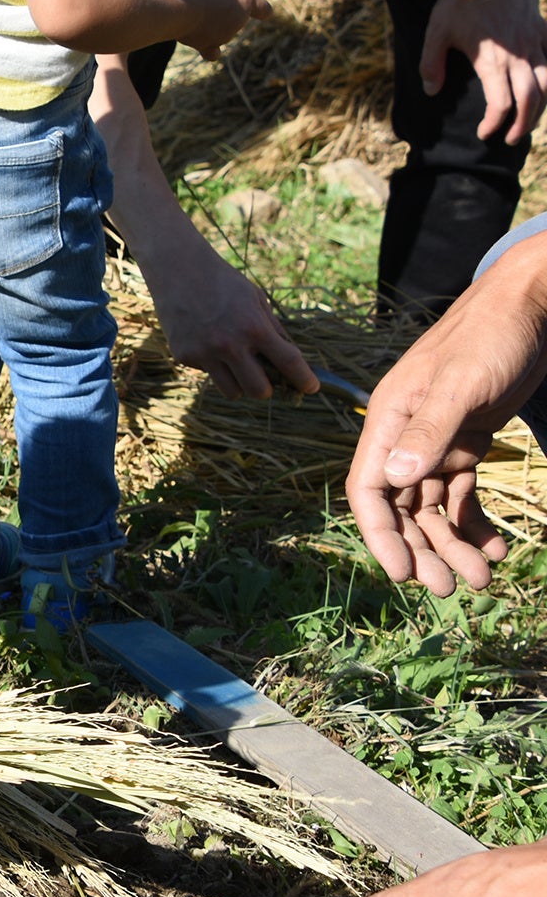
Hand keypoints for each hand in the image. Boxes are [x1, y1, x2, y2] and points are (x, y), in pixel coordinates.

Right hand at [138, 232, 317, 398]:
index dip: (304, 380)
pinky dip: (213, 365)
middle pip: (259, 391)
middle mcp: (230, 345)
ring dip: (239, 382)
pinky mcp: (184, 356)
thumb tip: (290, 360)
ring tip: (234, 362)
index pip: (288, 363)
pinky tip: (205, 341)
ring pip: (232, 391)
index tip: (311, 388)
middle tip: (264, 376)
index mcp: (254, 327)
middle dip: (266, 387)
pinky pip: (208, 374)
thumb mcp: (255, 300)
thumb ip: (272, 330)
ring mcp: (204, 353)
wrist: (178, 269)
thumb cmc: (223, 283)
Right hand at [173, 0, 272, 59]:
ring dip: (209, 24)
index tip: (260, 12)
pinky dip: (209, 49)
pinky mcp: (208, 47)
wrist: (182, 8)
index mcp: (247, 0)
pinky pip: (212, 53)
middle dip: (221, 11)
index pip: (264, 9)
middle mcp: (240, 21)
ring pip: (220, 31)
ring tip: (191, 12)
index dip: (260, 10)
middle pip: (234, 17)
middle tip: (203, 1)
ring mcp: (225, 36)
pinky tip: (203, 44)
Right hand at [345, 234, 546, 593]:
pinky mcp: (466, 441)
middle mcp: (405, 436)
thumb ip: (428, 431)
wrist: (527, 307)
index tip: (401, 575)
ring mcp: (436, 441)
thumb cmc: (488, 338)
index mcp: (388, 421)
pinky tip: (493, 546)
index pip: (369, 489)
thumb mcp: (460, 384)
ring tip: (482, 577)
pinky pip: (461, 493)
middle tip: (452, 589)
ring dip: (452, 544)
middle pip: (401, 508)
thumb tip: (393, 480)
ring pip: (432, 507)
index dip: (380, 535)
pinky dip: (473, 522)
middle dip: (424, 551)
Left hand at [420, 0, 546, 144]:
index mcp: (492, 62)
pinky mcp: (543, 31)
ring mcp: (535, 43)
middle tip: (511, 139)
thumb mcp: (436, 33)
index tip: (483, 133)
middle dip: (523, 123)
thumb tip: (432, 91)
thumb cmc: (460, 3)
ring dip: (543, 106)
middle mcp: (519, 57)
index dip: (494, 123)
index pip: (501, 103)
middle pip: (532, 99)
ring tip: (530, 121)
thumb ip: (432, 64)